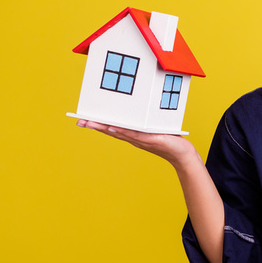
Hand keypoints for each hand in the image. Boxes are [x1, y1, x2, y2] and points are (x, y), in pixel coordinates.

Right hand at [76, 119, 200, 168]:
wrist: (182, 153)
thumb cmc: (169, 139)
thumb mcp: (154, 128)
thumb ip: (144, 122)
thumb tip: (137, 109)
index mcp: (133, 134)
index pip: (112, 128)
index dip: (98, 124)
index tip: (83, 119)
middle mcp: (134, 138)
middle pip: (110, 130)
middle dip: (94, 125)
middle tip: (79, 120)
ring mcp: (141, 139)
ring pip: (119, 132)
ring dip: (104, 127)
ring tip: (90, 122)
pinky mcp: (150, 139)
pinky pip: (134, 134)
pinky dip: (123, 131)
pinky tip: (112, 127)